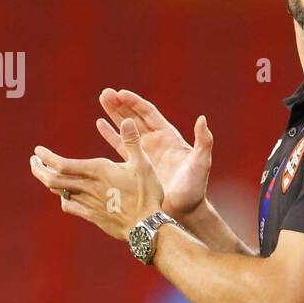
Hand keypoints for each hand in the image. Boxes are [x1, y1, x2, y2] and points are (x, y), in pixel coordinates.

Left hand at [30, 118, 163, 240]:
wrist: (146, 226)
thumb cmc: (146, 194)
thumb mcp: (143, 164)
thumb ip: (132, 141)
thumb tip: (128, 120)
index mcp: (97, 170)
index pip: (61, 164)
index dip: (46, 157)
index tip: (37, 151)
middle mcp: (87, 186)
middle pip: (51, 179)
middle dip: (38, 169)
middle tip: (33, 161)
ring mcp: (87, 202)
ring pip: (59, 191)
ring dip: (48, 181)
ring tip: (45, 173)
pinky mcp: (91, 215)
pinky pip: (69, 206)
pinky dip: (62, 198)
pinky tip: (64, 195)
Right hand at [97, 89, 212, 219]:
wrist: (184, 209)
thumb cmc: (195, 187)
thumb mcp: (202, 162)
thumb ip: (204, 141)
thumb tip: (202, 118)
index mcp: (169, 136)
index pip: (149, 114)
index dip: (135, 103)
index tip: (120, 93)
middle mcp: (155, 141)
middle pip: (135, 117)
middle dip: (121, 104)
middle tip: (105, 93)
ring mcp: (144, 152)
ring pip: (126, 128)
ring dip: (113, 114)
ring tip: (102, 99)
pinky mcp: (136, 164)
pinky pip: (120, 146)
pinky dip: (110, 134)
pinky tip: (100, 123)